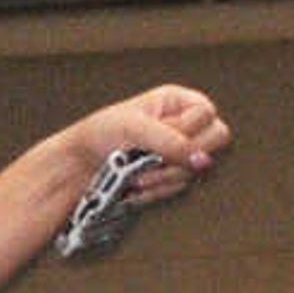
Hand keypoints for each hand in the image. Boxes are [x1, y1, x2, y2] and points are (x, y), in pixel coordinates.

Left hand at [63, 84, 227, 194]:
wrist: (77, 167)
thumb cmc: (99, 135)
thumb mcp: (133, 128)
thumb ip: (170, 140)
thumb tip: (202, 160)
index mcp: (178, 102)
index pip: (208, 114)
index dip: (187, 129)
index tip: (158, 137)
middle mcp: (185, 125)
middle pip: (216, 140)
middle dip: (181, 155)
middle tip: (150, 161)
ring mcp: (180, 151)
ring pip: (198, 168)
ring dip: (164, 176)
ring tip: (135, 176)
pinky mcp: (171, 175)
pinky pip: (180, 187)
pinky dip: (157, 190)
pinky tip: (135, 187)